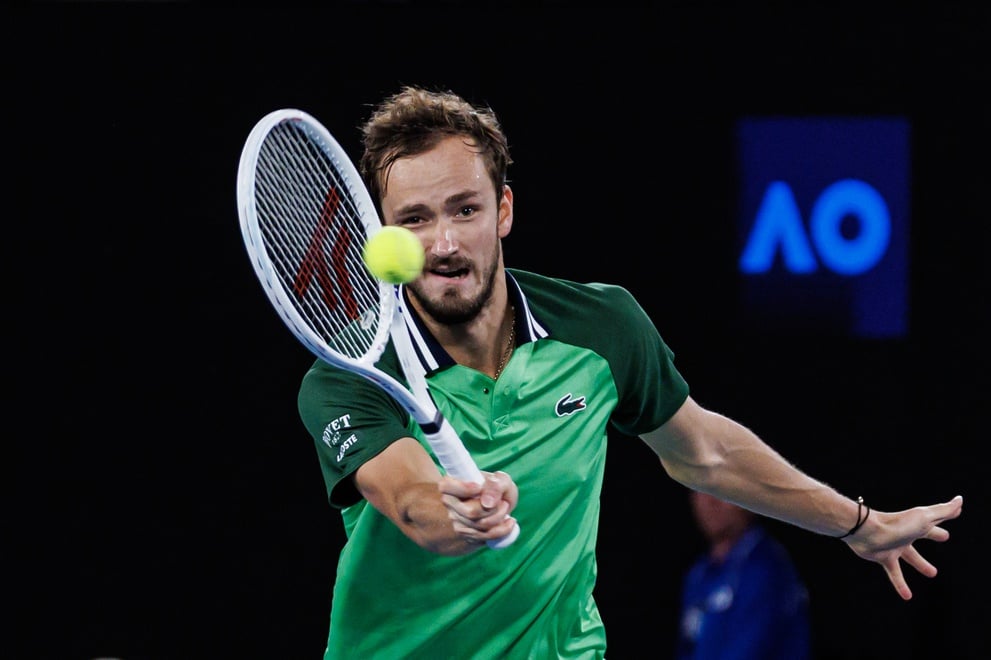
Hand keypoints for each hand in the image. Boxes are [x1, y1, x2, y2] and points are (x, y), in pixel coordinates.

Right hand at [438, 471, 518, 546]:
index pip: (445, 486)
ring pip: (479, 526)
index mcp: (452, 485)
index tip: (479, 487)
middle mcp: (451, 504)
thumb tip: (487, 503)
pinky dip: (500, 530)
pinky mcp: (466, 535)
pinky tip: (508, 522)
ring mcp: (456, 521)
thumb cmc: (497, 489)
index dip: (463, 488)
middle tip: (503, 502)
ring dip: (499, 518)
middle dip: (493, 509)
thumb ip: (496, 485)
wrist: (497, 505)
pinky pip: (485, 537)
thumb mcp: (501, 480)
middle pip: (470, 512)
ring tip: (505, 509)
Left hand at [843, 495, 962, 599]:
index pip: (933, 522)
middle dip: (933, 534)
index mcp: (916, 524)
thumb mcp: (924, 517)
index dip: (942, 522)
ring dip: (921, 564)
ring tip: (932, 574)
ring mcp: (894, 545)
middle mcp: (905, 533)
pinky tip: (907, 596)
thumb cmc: (896, 524)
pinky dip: (900, 584)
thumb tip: (960, 500)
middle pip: (922, 534)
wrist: (867, 532)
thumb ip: (944, 511)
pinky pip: (894, 573)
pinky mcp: (884, 557)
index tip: (949, 520)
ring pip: (910, 556)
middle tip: (944, 538)